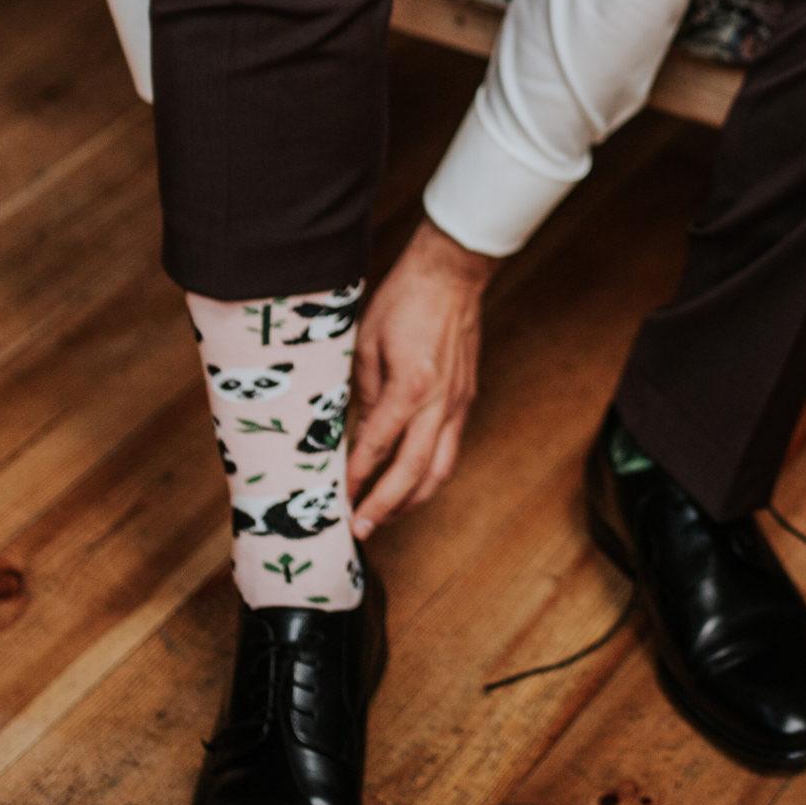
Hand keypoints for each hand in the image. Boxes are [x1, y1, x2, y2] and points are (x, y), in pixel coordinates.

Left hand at [345, 218, 498, 536]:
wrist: (451, 276)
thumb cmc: (405, 301)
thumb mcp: (366, 345)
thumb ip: (364, 395)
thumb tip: (357, 438)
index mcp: (411, 386)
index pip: (379, 445)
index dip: (358, 477)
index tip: (339, 499)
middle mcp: (440, 402)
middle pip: (415, 471)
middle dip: (387, 506)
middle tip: (361, 528)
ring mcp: (458, 403)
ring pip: (441, 468)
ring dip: (413, 499)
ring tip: (387, 516)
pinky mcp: (466, 400)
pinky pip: (450, 449)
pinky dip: (429, 474)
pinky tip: (410, 482)